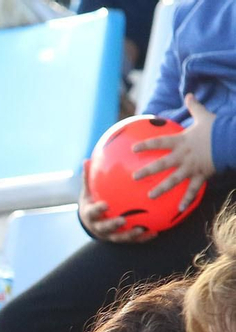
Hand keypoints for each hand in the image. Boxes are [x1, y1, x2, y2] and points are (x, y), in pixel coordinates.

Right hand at [79, 162, 151, 242]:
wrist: (92, 221)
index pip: (92, 213)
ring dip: (130, 235)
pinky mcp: (120, 238)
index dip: (97, 210)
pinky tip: (154, 233)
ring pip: (119, 237)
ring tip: (141, 229)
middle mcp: (99, 227)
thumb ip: (88, 178)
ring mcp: (109, 234)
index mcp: (91, 215)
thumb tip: (86, 160)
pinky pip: (132, 240)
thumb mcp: (87, 191)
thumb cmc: (91, 202)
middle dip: (113, 225)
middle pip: (104, 228)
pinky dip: (142, 238)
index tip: (105, 205)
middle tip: (122, 220)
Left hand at [133, 95, 217, 212]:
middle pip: (162, 164)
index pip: (160, 142)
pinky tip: (179, 208)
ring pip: (174, 179)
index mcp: (182, 141)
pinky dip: (187, 199)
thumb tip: (188, 94)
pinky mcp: (202, 174)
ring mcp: (192, 166)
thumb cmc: (218, 127)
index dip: (146, 145)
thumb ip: (194, 106)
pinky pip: (193, 189)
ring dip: (161, 188)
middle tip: (134, 177)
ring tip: (150, 196)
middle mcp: (184, 155)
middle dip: (147, 171)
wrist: (233, 139)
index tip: (133, 149)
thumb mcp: (204, 116)